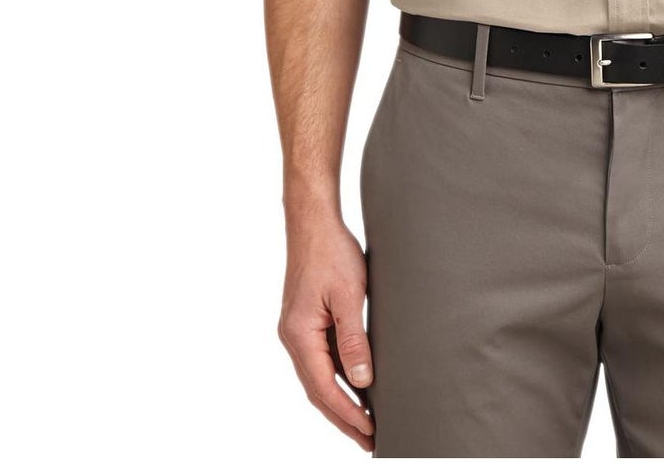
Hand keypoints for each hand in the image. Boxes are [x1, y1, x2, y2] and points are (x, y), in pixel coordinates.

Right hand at [277, 217, 375, 450]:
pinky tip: (356, 386)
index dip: (348, 413)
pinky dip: (338, 379)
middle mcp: (293, 338)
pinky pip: (321, 360)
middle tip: (370, 441)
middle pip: (318, 391)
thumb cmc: (332, 252)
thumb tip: (362, 382)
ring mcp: (297, 331)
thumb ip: (354, 338)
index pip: (325, 388)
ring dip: (341, 401)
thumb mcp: (348, 295)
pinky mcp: (305, 322)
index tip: (370, 431)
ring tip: (366, 423)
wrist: (313, 221)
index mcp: (299, 335)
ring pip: (319, 378)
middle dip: (344, 418)